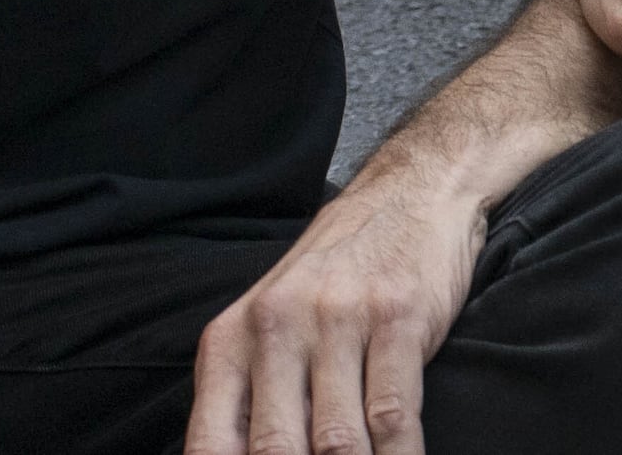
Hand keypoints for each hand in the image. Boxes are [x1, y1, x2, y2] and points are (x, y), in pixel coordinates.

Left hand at [186, 171, 483, 454]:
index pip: (210, 445)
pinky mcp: (398, 316)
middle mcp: (276, 328)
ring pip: (335, 441)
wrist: (411, 193)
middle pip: (273, 449)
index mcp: (230, 340)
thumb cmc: (336, 274)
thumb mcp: (270, 322)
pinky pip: (392, 411)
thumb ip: (248, 393)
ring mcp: (338, 320)